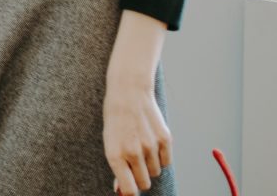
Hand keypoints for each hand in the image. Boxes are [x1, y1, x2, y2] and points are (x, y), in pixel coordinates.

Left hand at [102, 70, 170, 193]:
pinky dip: (161, 157)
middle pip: (144, 183)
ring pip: (155, 172)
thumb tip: (122, 191)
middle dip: (140, 178)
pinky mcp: (165, 140)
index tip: (130, 189)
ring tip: (141, 146)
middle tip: (135, 165)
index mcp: (115, 154)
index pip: (129, 189)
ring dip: (150, 165)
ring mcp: (151, 146)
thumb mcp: (110, 141)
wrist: (129, 92)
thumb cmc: (116, 118)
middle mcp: (133, 152)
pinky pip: (166, 162)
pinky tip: (152, 142)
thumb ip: (118, 167)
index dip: (130, 192)